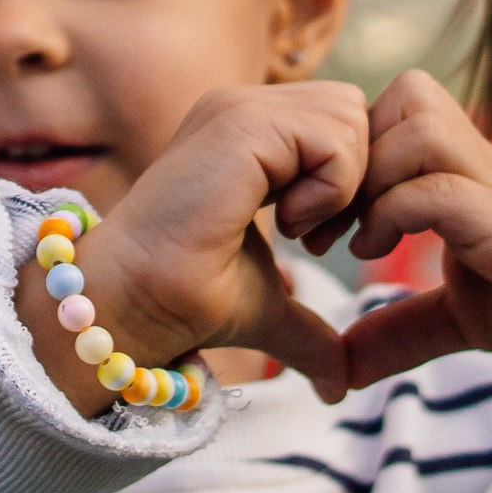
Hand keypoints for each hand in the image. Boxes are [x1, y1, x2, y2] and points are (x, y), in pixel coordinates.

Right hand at [21, 84, 365, 415]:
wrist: (133, 302)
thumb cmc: (185, 298)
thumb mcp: (269, 304)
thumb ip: (311, 327)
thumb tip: (340, 385)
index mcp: (250, 131)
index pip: (344, 120)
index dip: (354, 178)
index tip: (323, 239)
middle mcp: (244, 107)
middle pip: (355, 109)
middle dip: (359, 175)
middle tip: (319, 235)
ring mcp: (239, 108)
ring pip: (351, 116)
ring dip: (343, 184)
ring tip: (300, 231)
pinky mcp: (240, 125)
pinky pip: (333, 138)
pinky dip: (332, 190)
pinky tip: (289, 225)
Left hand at [340, 71, 491, 394]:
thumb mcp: (459, 317)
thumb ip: (400, 329)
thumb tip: (335, 371)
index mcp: (465, 171)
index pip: (399, 104)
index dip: (350, 148)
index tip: (318, 218)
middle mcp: (483, 163)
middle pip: (408, 93)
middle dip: (352, 154)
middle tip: (322, 225)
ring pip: (419, 122)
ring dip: (370, 177)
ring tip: (353, 242)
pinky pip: (439, 186)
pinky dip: (395, 213)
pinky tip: (380, 256)